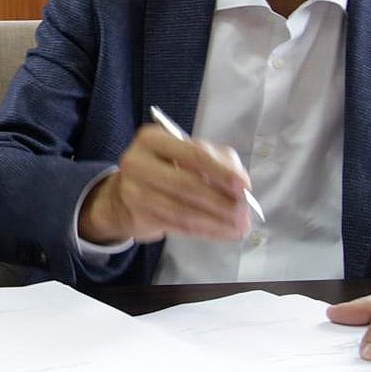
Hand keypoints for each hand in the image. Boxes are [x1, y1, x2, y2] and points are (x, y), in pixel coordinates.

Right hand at [78, 125, 251, 244]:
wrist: (126, 195)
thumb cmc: (166, 169)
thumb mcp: (190, 153)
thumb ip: (218, 160)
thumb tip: (242, 185)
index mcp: (153, 139)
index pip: (194, 155)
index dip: (222, 172)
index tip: (245, 187)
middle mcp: (137, 162)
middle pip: (187, 185)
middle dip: (221, 202)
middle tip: (244, 214)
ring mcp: (134, 191)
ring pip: (183, 211)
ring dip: (216, 222)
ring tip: (239, 227)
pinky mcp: (138, 216)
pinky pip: (178, 226)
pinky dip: (205, 231)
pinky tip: (222, 232)